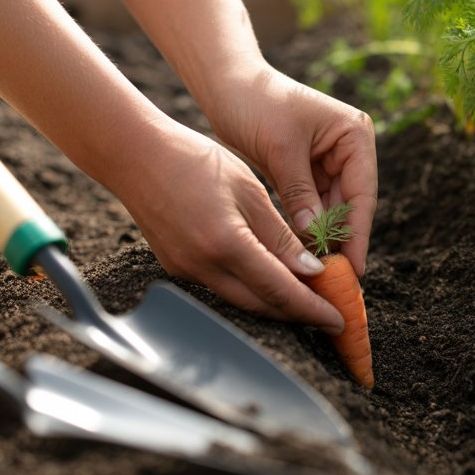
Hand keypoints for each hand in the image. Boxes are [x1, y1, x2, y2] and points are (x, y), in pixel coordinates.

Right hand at [107, 118, 345, 330]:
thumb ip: (280, 236)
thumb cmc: (196, 161)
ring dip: (275, 304)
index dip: (312, 309)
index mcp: (226, 244)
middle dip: (298, 314)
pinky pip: (221, 287)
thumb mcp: (249, 190)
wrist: (136, 154)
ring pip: (241, 300)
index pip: (280, 290)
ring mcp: (185, 270)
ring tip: (307, 301)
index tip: (338, 320)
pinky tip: (269, 280)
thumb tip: (313, 271)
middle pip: (261, 305)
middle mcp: (203, 267)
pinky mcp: (176, 266)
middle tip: (330, 316)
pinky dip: (250, 289)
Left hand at [204, 67, 377, 276]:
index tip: (354, 268)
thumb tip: (315, 240)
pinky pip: (312, 208)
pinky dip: (307, 229)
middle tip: (336, 281)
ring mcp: (329, 161)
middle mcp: (349, 149)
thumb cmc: (255, 104)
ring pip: (332, 211)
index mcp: (355, 134)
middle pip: (351, 206)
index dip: (358, 233)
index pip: (362, 192)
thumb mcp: (280, 150)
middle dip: (341, 241)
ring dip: (324, 240)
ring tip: (318, 275)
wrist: (224, 85)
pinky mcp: (307, 172)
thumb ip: (300, 194)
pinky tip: (301, 256)